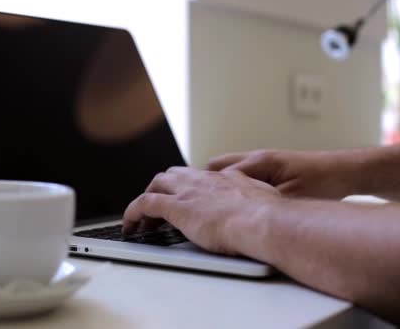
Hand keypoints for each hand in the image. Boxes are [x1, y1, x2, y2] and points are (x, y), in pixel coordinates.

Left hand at [122, 167, 280, 255]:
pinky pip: (144, 205)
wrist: (262, 221)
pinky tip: (130, 226)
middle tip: (159, 206)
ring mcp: (188, 192)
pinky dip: (133, 214)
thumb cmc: (269, 218)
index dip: (189, 187)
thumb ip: (258, 203)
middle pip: (174, 174)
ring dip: (147, 199)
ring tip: (142, 219)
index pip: (200, 177)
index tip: (188, 199)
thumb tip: (263, 211)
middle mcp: (204, 180)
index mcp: (226, 179)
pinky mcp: (175, 207)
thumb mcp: (266, 203)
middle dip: (164, 188)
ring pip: (156, 185)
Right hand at [208, 150, 357, 199]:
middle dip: (207, 185)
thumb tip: (240, 211)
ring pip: (227, 170)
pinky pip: (240, 175)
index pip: (219, 173)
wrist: (345, 172)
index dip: (207, 190)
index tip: (197, 205)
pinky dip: (233, 187)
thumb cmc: (323, 181)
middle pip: (216, 167)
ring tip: (215, 206)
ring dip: (220, 185)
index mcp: (259, 161)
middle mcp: (256, 158)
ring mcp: (261, 162)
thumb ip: (263, 202)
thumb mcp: (291, 197)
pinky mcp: (268, 169)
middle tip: (201, 205)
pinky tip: (238, 203)